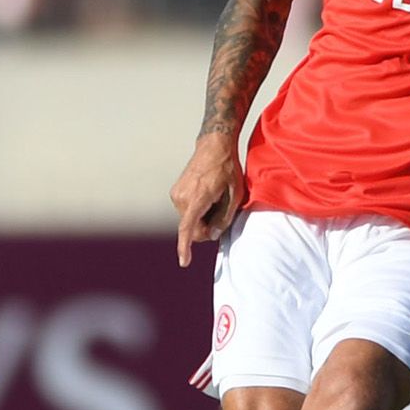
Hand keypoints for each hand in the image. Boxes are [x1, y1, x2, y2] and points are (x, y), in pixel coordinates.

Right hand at [170, 132, 242, 267]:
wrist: (213, 147)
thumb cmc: (227, 169)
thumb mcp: (235, 195)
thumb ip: (224, 218)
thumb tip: (212, 235)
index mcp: (197, 198)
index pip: (187, 228)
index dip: (185, 247)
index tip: (184, 262)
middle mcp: (182, 197)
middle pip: (193, 228)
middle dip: (206, 228)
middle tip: (221, 211)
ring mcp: (176, 195)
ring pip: (189, 221)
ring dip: (201, 218)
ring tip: (214, 199)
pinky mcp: (175, 193)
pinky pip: (186, 212)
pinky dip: (196, 211)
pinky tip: (207, 196)